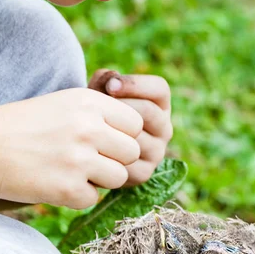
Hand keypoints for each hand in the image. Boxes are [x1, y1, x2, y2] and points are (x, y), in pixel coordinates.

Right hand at [0, 88, 142, 208]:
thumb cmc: (24, 123)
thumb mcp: (66, 102)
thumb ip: (101, 113)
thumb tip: (139, 132)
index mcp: (90, 101)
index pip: (136, 123)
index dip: (123, 135)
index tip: (105, 140)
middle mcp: (89, 127)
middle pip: (133, 152)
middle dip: (116, 159)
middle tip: (90, 160)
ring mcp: (79, 159)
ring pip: (120, 177)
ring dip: (101, 179)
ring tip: (73, 170)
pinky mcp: (67, 189)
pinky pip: (93, 198)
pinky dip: (77, 195)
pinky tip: (55, 182)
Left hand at [89, 70, 172, 185]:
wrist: (90, 148)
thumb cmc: (96, 113)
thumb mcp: (100, 92)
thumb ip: (104, 80)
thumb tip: (111, 80)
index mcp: (160, 105)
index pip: (159, 89)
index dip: (135, 84)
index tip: (110, 85)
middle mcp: (164, 128)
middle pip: (148, 111)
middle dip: (120, 107)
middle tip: (98, 108)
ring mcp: (157, 152)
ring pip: (138, 137)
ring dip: (113, 131)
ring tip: (91, 128)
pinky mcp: (144, 173)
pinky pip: (128, 160)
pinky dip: (109, 153)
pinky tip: (93, 148)